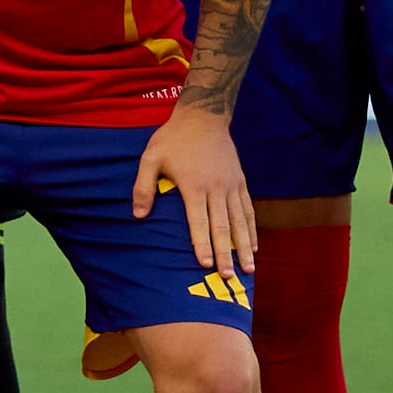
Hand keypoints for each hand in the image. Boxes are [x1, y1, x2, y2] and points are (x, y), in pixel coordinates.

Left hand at [131, 105, 253, 276]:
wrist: (204, 117)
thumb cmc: (173, 139)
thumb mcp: (151, 158)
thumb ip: (143, 186)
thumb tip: (138, 216)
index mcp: (194, 184)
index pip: (199, 221)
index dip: (202, 243)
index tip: (204, 264)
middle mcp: (216, 188)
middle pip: (222, 226)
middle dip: (226, 253)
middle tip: (229, 276)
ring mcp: (232, 185)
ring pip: (240, 221)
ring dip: (245, 246)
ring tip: (250, 268)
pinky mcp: (240, 182)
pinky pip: (248, 210)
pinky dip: (252, 229)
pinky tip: (254, 247)